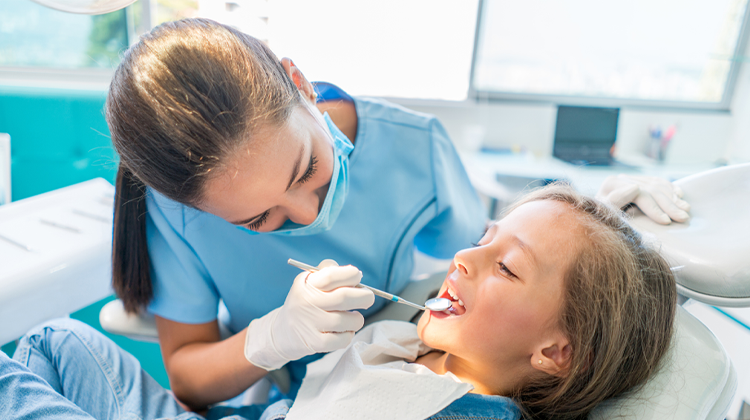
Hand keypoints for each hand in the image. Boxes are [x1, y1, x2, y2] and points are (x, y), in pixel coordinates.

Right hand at [244, 260, 374, 369]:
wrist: (282, 332)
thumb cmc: (305, 302)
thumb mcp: (309, 282)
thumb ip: (328, 271)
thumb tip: (354, 274)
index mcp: (306, 284)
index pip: (332, 275)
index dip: (351, 275)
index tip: (357, 277)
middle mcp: (307, 302)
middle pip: (344, 297)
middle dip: (365, 296)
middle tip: (368, 298)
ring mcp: (310, 323)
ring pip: (348, 320)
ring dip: (357, 319)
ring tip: (352, 317)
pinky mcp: (315, 343)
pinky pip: (343, 339)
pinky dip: (349, 334)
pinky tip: (343, 331)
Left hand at [596, 174, 690, 224]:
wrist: (596, 223)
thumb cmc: (600, 222)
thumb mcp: (604, 216)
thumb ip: (614, 202)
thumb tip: (635, 187)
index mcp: (611, 185)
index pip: (639, 193)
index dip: (654, 208)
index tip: (666, 222)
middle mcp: (621, 179)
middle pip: (651, 189)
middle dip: (669, 205)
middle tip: (683, 219)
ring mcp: (631, 179)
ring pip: (658, 185)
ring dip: (673, 198)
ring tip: (685, 210)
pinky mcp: (638, 182)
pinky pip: (658, 181)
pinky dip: (671, 189)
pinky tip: (680, 196)